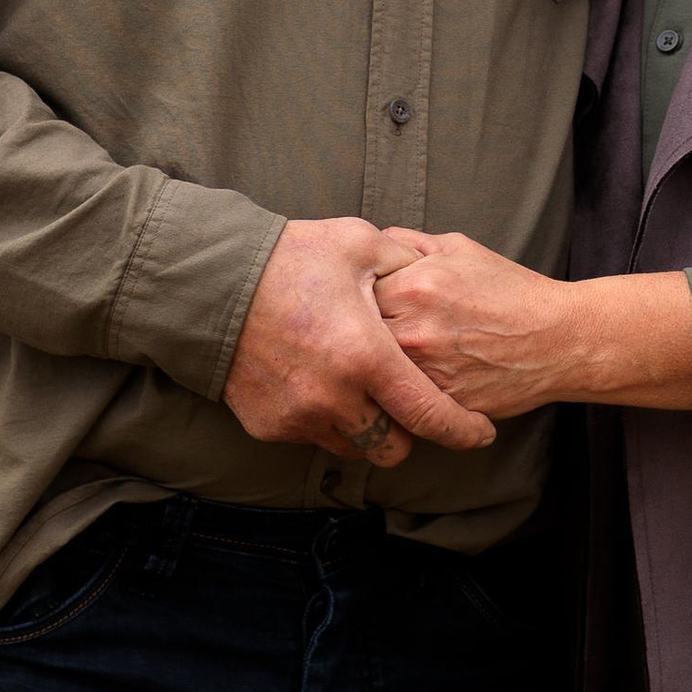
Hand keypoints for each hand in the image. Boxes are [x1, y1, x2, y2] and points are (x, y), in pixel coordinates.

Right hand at [224, 218, 496, 466]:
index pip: (428, 414)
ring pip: (353, 447)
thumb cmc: (290, 256)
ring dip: (368, 428)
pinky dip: (327, 420)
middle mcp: (333, 398)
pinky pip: (313, 436)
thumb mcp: (359, 244)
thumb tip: (433, 275)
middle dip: (410, 432)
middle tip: (409, 401)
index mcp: (365, 355)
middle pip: (393, 448)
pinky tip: (321, 383)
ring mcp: (298, 416)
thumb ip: (406, 264)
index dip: (462, 429)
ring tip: (363, 389)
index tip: (481, 432)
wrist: (209, 281)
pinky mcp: (268, 425)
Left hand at [373, 230, 579, 421]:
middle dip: (362, 331)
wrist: (558, 339)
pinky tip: (422, 376)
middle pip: (357, 334)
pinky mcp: (438, 403)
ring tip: (402, 353)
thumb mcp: (461, 249)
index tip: (372, 299)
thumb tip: (374, 247)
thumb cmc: (511, 291)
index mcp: (413, 286)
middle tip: (382, 328)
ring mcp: (425, 372)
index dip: (361, 295)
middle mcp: (413, 330)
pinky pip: (401, 398)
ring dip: (380, 363)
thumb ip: (409, 243)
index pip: (355, 291)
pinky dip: (403, 389)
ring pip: (375, 370)